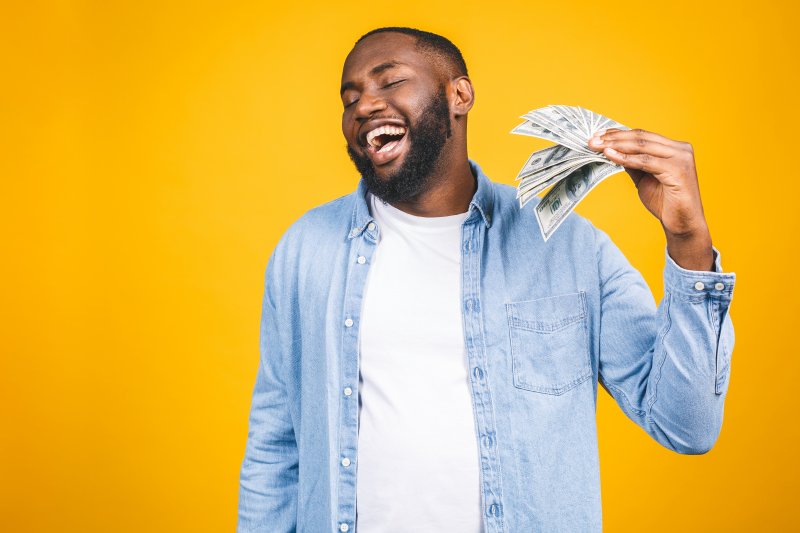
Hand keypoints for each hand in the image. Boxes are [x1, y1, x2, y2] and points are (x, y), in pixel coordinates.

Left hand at [587, 128, 713, 270]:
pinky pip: (646, 162)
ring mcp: (681, 158)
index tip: (598, 135)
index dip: (619, 134)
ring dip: (617, 145)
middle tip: (592, 140)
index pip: (643, 135)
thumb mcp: (643, 178)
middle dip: (614, 138)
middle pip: (641, 137)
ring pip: (643, 146)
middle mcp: (680, 149)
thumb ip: (632, 163)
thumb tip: (612, 150)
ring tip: (598, 146)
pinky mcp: (678, 170)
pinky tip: (611, 156)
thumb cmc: (665, 202)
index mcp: (674, 148)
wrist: (681, 224)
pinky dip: (626, 158)